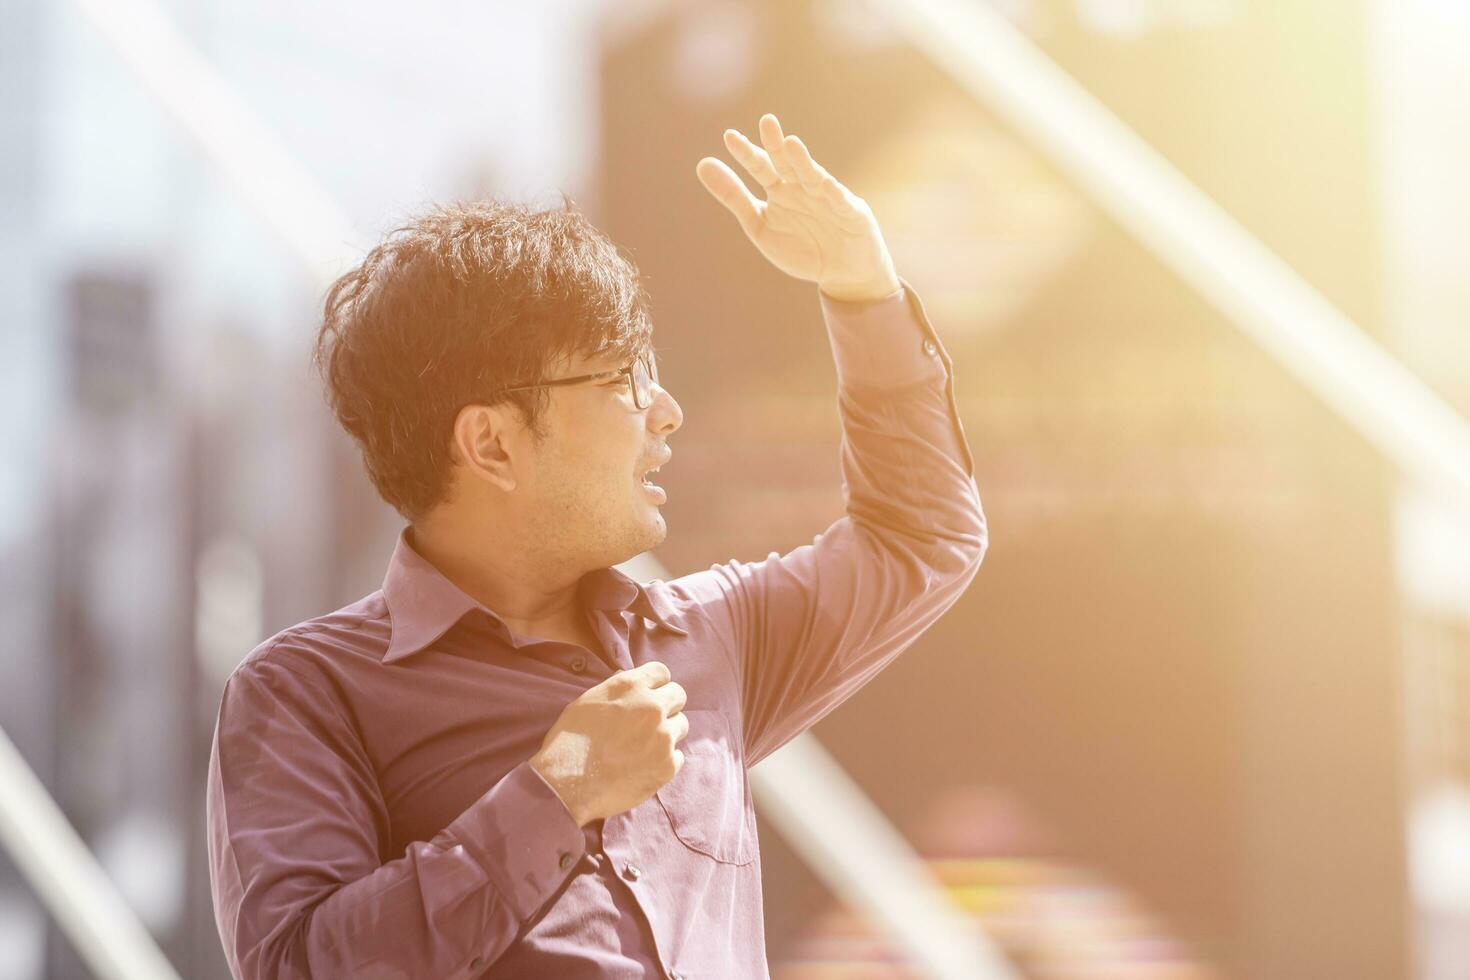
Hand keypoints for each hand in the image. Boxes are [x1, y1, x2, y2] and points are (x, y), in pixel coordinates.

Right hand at [530, 661, 688, 826]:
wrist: (567, 785)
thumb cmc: (570, 743)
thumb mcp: (587, 702)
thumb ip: (617, 691)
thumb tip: (634, 686)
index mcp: (630, 686)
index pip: (662, 672)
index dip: (656, 684)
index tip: (649, 696)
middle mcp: (651, 706)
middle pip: (678, 695)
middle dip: (667, 705)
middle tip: (649, 722)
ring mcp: (663, 736)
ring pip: (681, 725)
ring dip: (667, 732)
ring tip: (644, 747)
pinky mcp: (668, 765)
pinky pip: (678, 755)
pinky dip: (664, 761)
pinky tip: (643, 767)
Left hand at [696, 113, 900, 302]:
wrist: (843, 271)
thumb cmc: (801, 247)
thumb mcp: (759, 225)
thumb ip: (733, 197)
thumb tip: (701, 163)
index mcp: (779, 191)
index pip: (760, 167)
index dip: (746, 153)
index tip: (729, 137)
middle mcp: (802, 188)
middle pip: (787, 164)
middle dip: (776, 145)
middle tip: (766, 122)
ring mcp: (827, 198)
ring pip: (812, 177)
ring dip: (802, 161)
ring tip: (790, 144)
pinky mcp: (851, 212)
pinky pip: (839, 202)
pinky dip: (831, 193)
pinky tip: (823, 183)